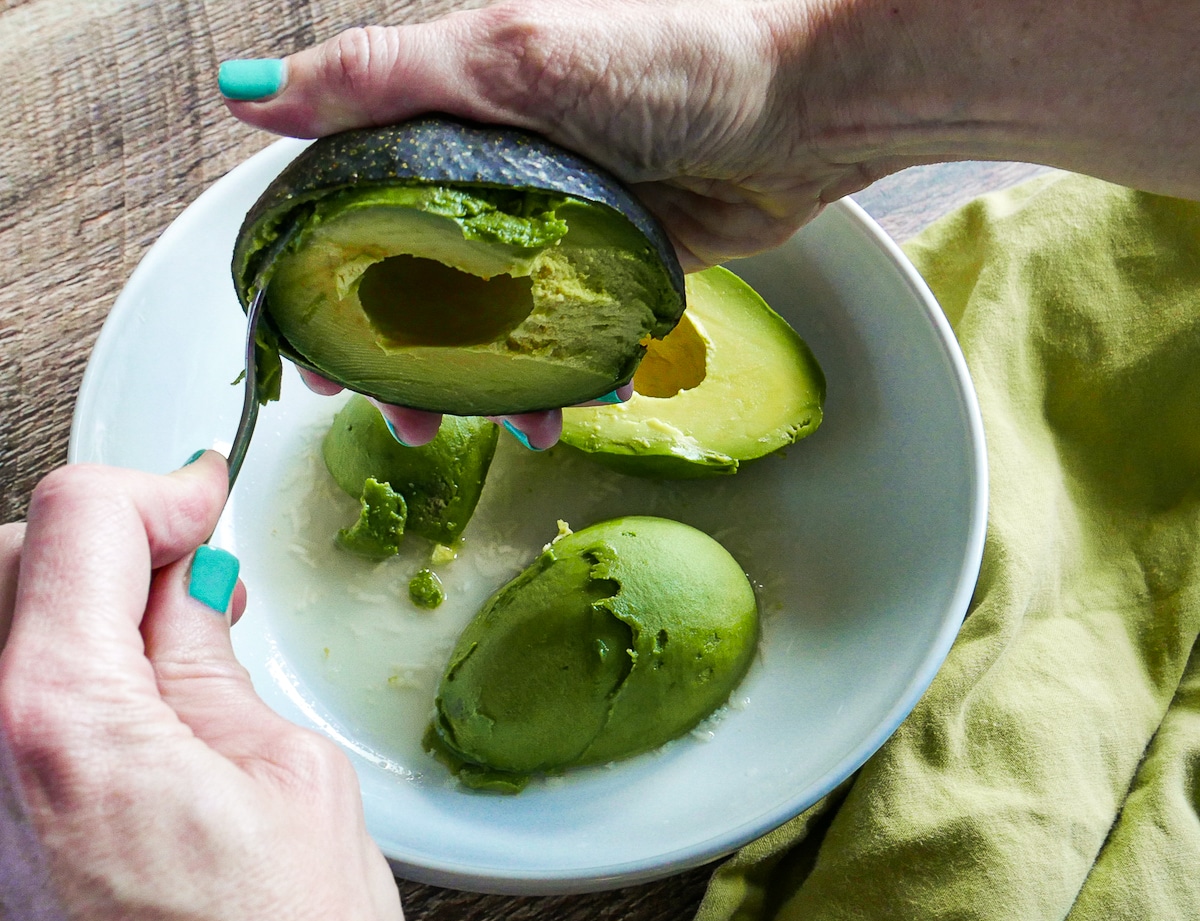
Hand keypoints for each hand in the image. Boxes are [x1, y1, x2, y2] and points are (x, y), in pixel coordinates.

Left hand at [0, 456, 467, 920]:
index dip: (155, 493)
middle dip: (97, 555)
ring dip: (63, 635)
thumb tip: (185, 590)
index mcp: (59, 726)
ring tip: (158, 674)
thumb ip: (209, 662)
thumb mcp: (288, 777)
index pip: (74, 522)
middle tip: (186, 586)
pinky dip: (40, 722)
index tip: (197, 506)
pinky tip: (121, 758)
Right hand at [225, 0, 818, 450]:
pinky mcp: (606, 272)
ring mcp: (549, 234)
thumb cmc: (666, 57)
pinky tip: (564, 411)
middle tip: (403, 422)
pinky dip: (557, 382)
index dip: (319, 285)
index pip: (349, 209)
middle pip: (417, 289)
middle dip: (403, 364)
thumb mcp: (514, 55)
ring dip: (483, 390)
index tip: (308, 354)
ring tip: (504, 430)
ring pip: (489, 330)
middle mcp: (489, 181)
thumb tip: (249, 88)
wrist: (798, 105)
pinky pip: (560, 341)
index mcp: (448, 123)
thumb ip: (384, 80)